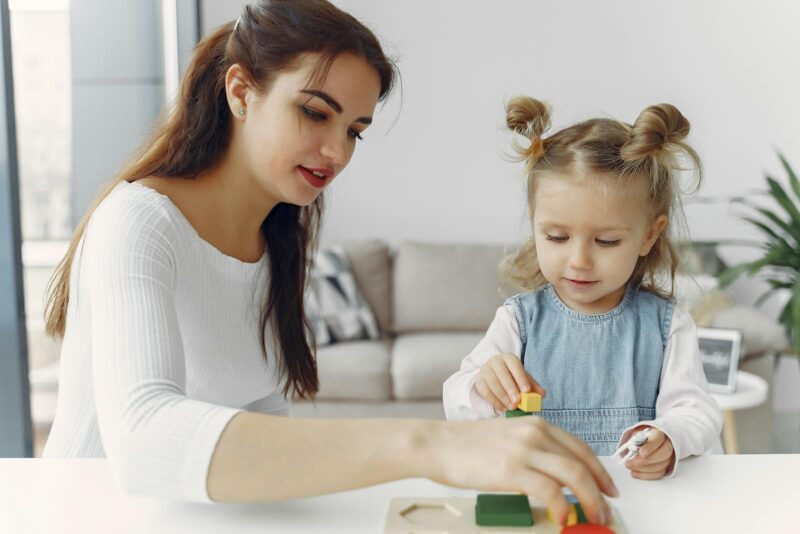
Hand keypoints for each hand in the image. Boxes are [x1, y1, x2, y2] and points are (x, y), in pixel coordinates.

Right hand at [432, 417, 618, 525]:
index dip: (600, 471)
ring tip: (592, 518)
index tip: (607, 489)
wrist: (437, 444)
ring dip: (590, 501)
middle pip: (582, 463)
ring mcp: (524, 450)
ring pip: (574, 476)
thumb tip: (555, 475)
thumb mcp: (507, 436)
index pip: (580, 448)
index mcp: (535, 424)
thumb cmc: (466, 444)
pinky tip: (562, 517)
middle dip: (600, 491)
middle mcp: (535, 433)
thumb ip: (532, 449)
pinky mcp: (511, 470)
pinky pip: (550, 491)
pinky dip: (563, 507)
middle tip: (605, 511)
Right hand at [474, 353, 545, 411]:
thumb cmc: (512, 377)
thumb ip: (533, 386)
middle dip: (510, 389)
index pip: (515, 365)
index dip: (520, 377)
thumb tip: (542, 394)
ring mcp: (485, 370)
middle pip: (502, 374)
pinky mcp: (479, 380)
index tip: (527, 390)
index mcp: (509, 358)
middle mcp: (495, 361)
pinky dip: (494, 401)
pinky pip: (485, 391)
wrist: (494, 375)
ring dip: (502, 396)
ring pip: (492, 382)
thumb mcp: (523, 379)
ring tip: (511, 407)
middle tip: (517, 402)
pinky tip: (502, 408)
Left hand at [624, 426, 674, 479]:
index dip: (650, 447)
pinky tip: (634, 473)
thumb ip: (635, 440)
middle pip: (664, 454)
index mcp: (659, 433)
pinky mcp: (665, 467)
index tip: (640, 452)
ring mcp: (668, 457)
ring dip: (643, 469)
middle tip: (631, 462)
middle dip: (646, 460)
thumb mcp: (636, 434)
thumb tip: (633, 448)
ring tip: (629, 467)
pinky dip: (645, 475)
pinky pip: (658, 474)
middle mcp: (667, 444)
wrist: (645, 442)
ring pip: (661, 465)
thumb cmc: (640, 438)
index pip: (658, 439)